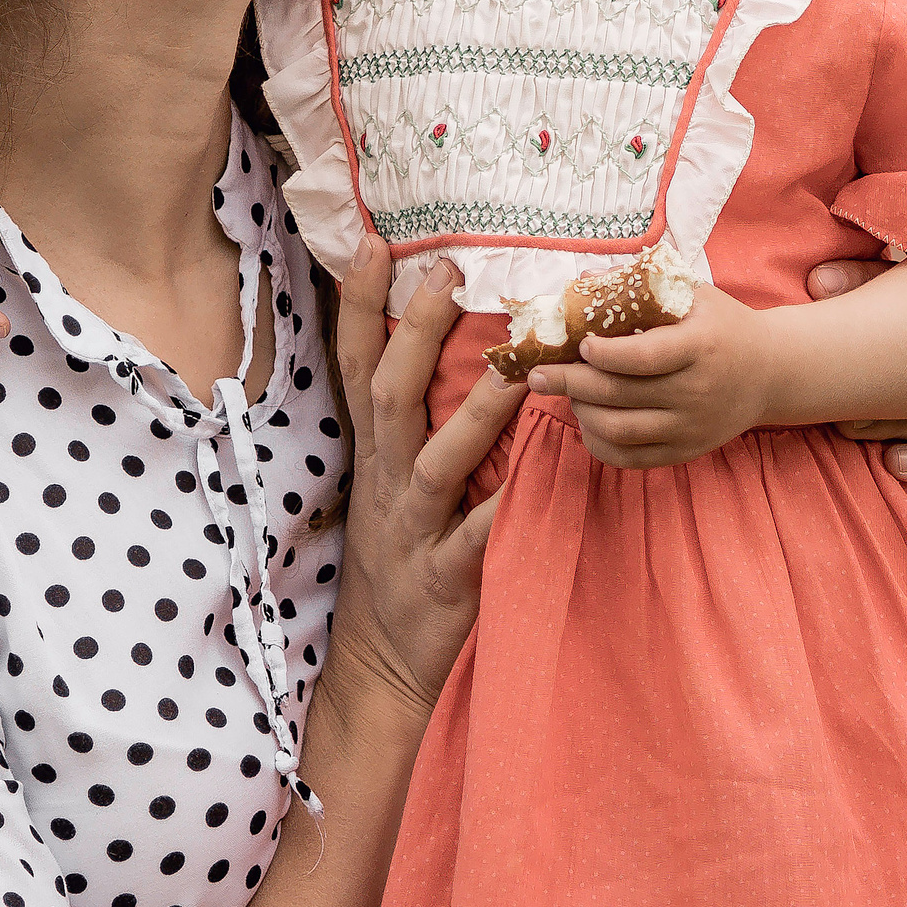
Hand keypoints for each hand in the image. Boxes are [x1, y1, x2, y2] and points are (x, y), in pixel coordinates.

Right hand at [324, 242, 526, 712]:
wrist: (380, 663)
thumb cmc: (395, 559)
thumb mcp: (384, 485)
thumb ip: (406, 423)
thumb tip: (428, 342)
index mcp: (372, 453)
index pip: (353, 365)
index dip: (357, 305)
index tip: (374, 243)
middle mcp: (386, 481)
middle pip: (389, 393)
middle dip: (416, 331)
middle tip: (448, 271)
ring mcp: (412, 529)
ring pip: (438, 460)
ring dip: (475, 414)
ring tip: (517, 370)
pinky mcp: (446, 578)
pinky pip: (482, 538)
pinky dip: (510, 510)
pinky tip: (552, 480)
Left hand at [523, 284, 774, 469]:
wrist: (771, 372)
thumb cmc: (723, 325)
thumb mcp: (694, 294)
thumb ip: (641, 286)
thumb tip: (583, 282)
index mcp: (700, 347)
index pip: (644, 357)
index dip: (604, 354)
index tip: (580, 345)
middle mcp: (696, 391)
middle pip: (620, 394)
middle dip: (570, 383)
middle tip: (538, 373)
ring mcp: (691, 426)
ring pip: (620, 430)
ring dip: (582, 412)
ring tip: (566, 393)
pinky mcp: (686, 451)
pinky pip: (632, 458)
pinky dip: (599, 444)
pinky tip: (586, 423)